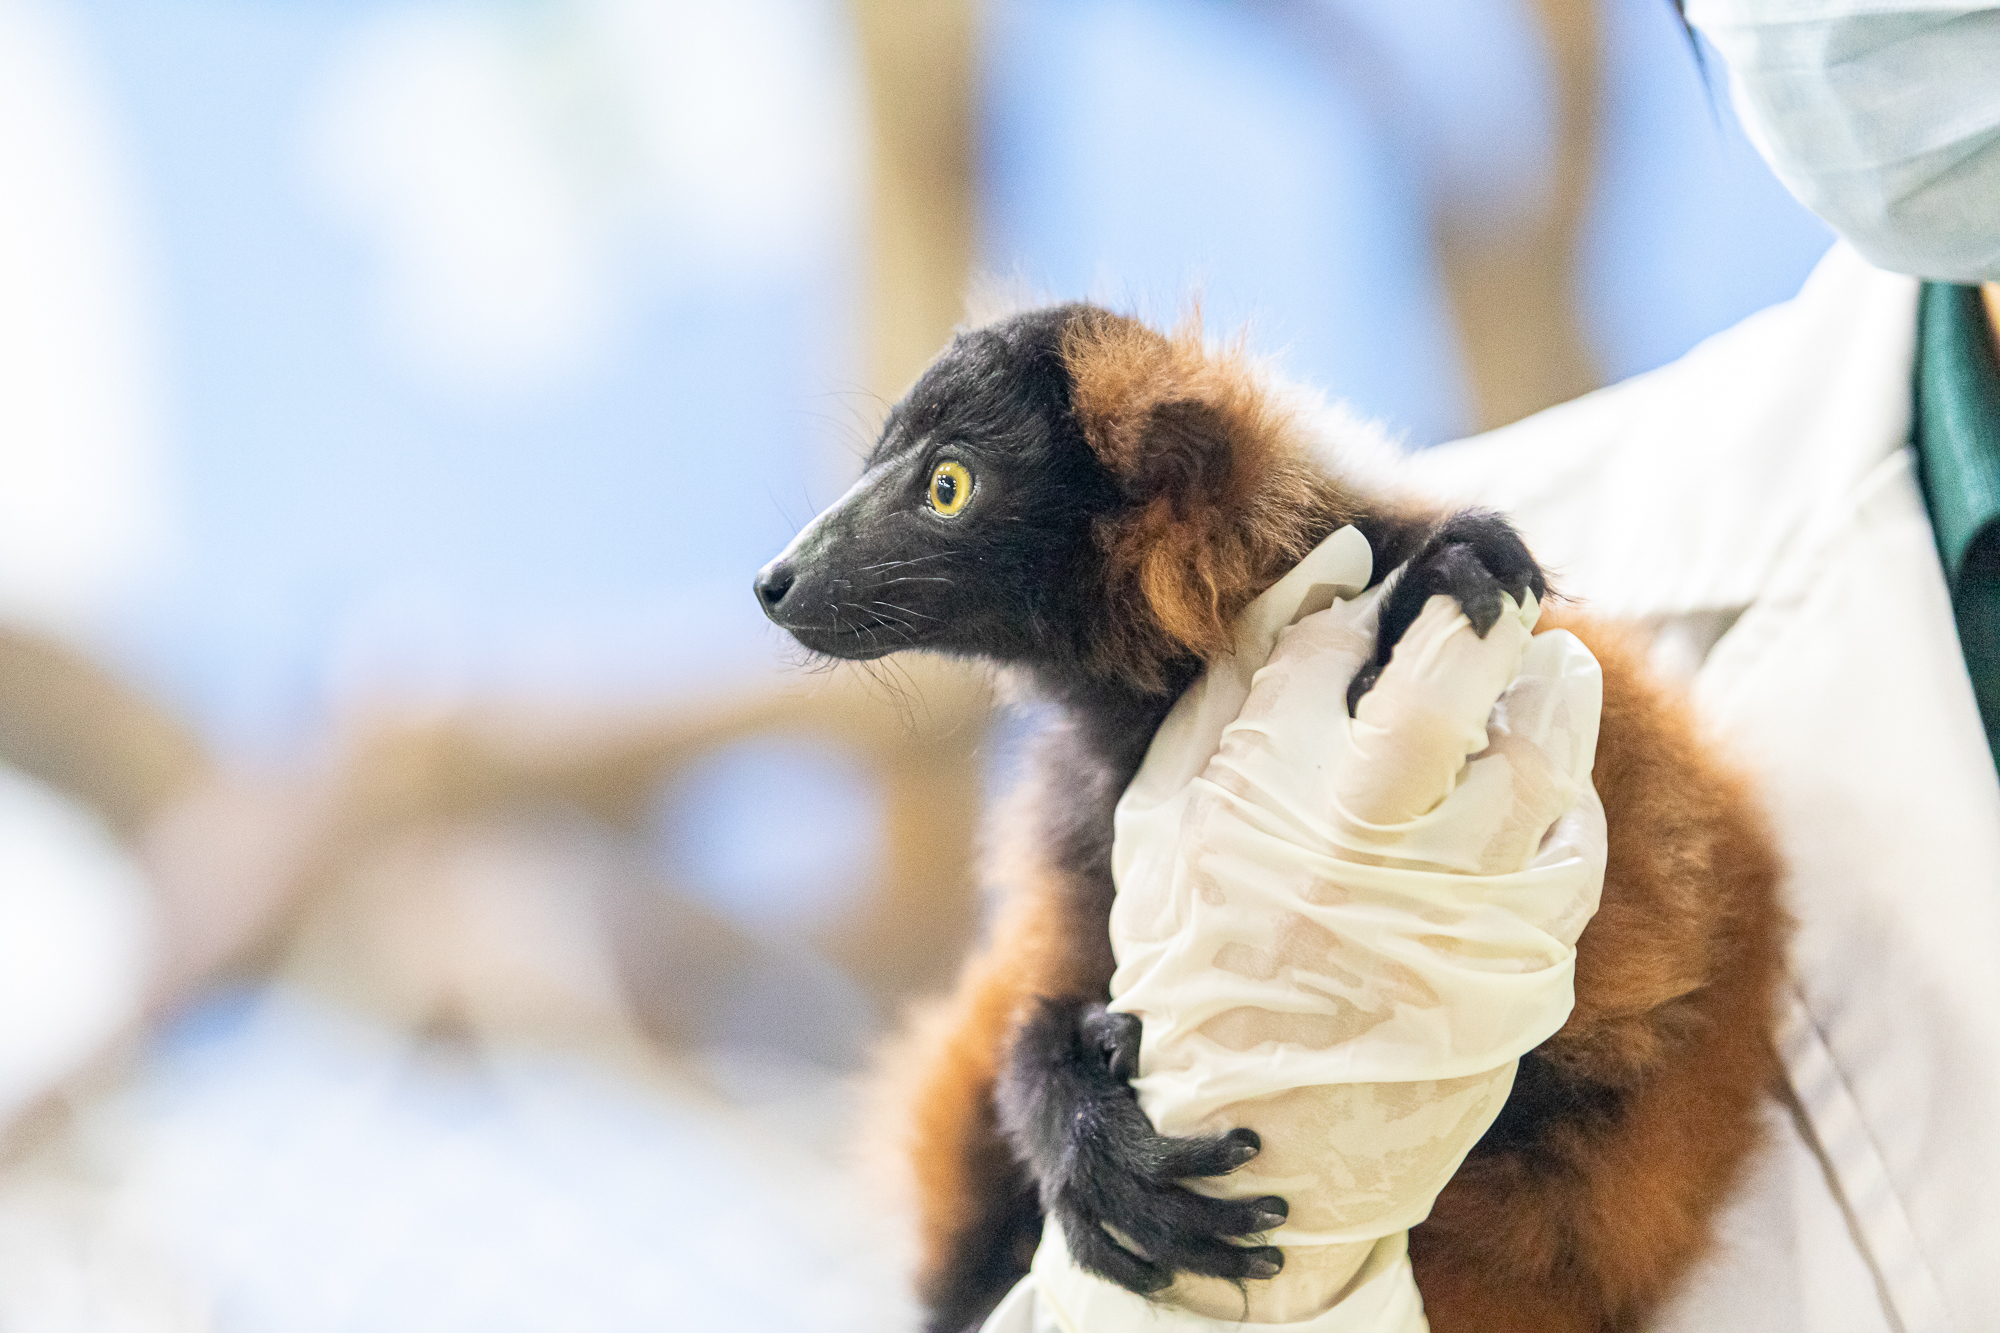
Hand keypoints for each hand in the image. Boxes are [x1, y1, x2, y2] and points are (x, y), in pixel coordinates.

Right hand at [995, 997, 1286, 1293]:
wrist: (1028, 1079)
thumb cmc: (1083, 1050)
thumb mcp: (1094, 1026)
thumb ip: (1117, 1031)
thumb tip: (1134, 1044)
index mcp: (1100, 1126)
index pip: (1159, 1158)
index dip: (1208, 1158)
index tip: (1254, 1146)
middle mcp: (1088, 1171)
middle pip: (1167, 1214)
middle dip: (1230, 1221)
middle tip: (1280, 1215)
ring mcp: (1076, 1201)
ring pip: (1150, 1245)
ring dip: (1212, 1260)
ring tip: (1269, 1263)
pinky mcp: (1066, 1217)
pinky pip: (1096, 1259)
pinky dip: (1132, 1277)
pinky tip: (1172, 1282)